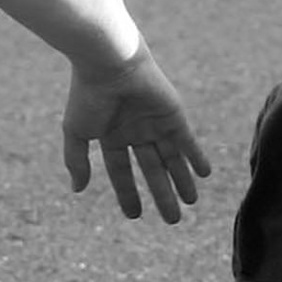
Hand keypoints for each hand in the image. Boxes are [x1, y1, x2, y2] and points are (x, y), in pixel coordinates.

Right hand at [62, 49, 210, 222]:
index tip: (135, 216)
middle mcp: (136, 131)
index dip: (128, 194)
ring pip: (172, 159)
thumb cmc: (88, 95)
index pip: (122, 172)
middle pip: (152, 170)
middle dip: (162, 194)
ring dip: (182, 180)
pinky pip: (188, 141)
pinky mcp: (174, 115)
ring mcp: (156, 123)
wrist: (108, 62)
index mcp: (112, 136)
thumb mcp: (77, 132)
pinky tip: (204, 174)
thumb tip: (77, 189)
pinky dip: (197, 156)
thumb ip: (77, 161)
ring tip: (191, 203)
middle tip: (173, 220)